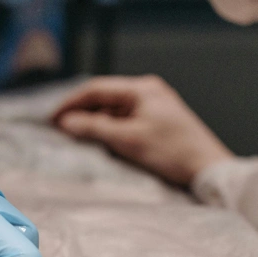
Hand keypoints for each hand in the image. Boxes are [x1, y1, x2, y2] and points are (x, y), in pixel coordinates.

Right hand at [53, 75, 233, 185]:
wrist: (206, 167)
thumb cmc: (171, 152)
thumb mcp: (128, 139)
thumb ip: (94, 128)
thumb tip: (65, 123)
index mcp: (141, 89)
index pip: (96, 89)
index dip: (70, 103)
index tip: (51, 119)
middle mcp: (147, 92)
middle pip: (103, 99)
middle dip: (80, 113)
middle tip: (57, 130)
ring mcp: (152, 107)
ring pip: (112, 112)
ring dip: (93, 123)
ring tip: (73, 139)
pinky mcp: (155, 123)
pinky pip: (124, 122)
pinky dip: (107, 130)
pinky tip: (97, 143)